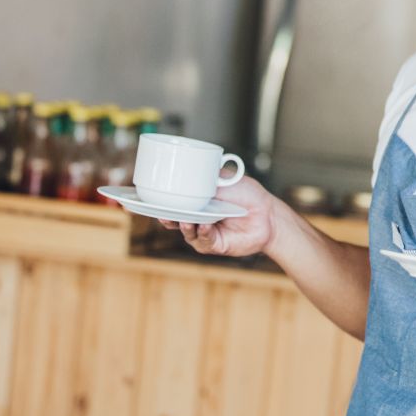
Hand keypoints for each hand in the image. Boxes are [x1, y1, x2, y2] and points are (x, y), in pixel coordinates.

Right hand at [158, 176, 277, 257]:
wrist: (268, 213)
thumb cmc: (248, 194)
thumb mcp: (224, 180)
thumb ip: (206, 179)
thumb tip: (187, 171)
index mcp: (196, 201)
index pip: (172, 203)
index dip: (159, 203)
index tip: (146, 200)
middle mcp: (197, 218)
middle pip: (173, 220)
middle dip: (165, 218)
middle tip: (163, 214)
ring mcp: (204, 232)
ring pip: (187, 232)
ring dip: (185, 226)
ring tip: (187, 220)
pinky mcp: (215, 245)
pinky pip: (203, 241)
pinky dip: (203, 233)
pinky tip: (206, 225)